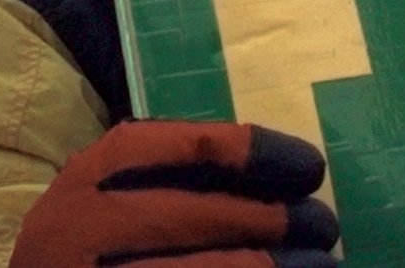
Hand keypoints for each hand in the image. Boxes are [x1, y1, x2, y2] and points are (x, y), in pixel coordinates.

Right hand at [9, 121, 339, 267]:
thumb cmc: (87, 247)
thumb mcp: (105, 198)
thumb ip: (164, 181)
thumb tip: (269, 179)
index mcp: (88, 180)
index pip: (175, 149)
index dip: (250, 154)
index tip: (305, 166)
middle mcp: (84, 229)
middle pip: (193, 218)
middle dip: (269, 220)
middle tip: (321, 224)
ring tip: (320, 266)